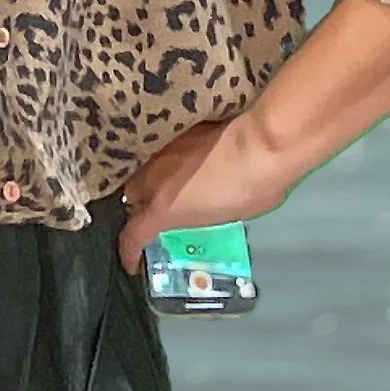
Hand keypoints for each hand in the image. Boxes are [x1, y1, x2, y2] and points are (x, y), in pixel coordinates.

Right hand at [116, 113, 292, 273]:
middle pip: (131, 195)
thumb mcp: (222, 220)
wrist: (259, 143)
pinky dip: (168, 159)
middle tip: (155, 214)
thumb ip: (197, 218)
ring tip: (169, 185)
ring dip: (152, 180)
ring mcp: (161, 149)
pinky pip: (162, 149)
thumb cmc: (250, 189)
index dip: (130, 252)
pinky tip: (185, 161)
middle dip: (139, 206)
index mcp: (161, 209)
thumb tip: (199, 211)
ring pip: (143, 168)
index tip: (133, 261)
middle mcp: (152, 178)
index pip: (131, 236)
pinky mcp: (176, 130)